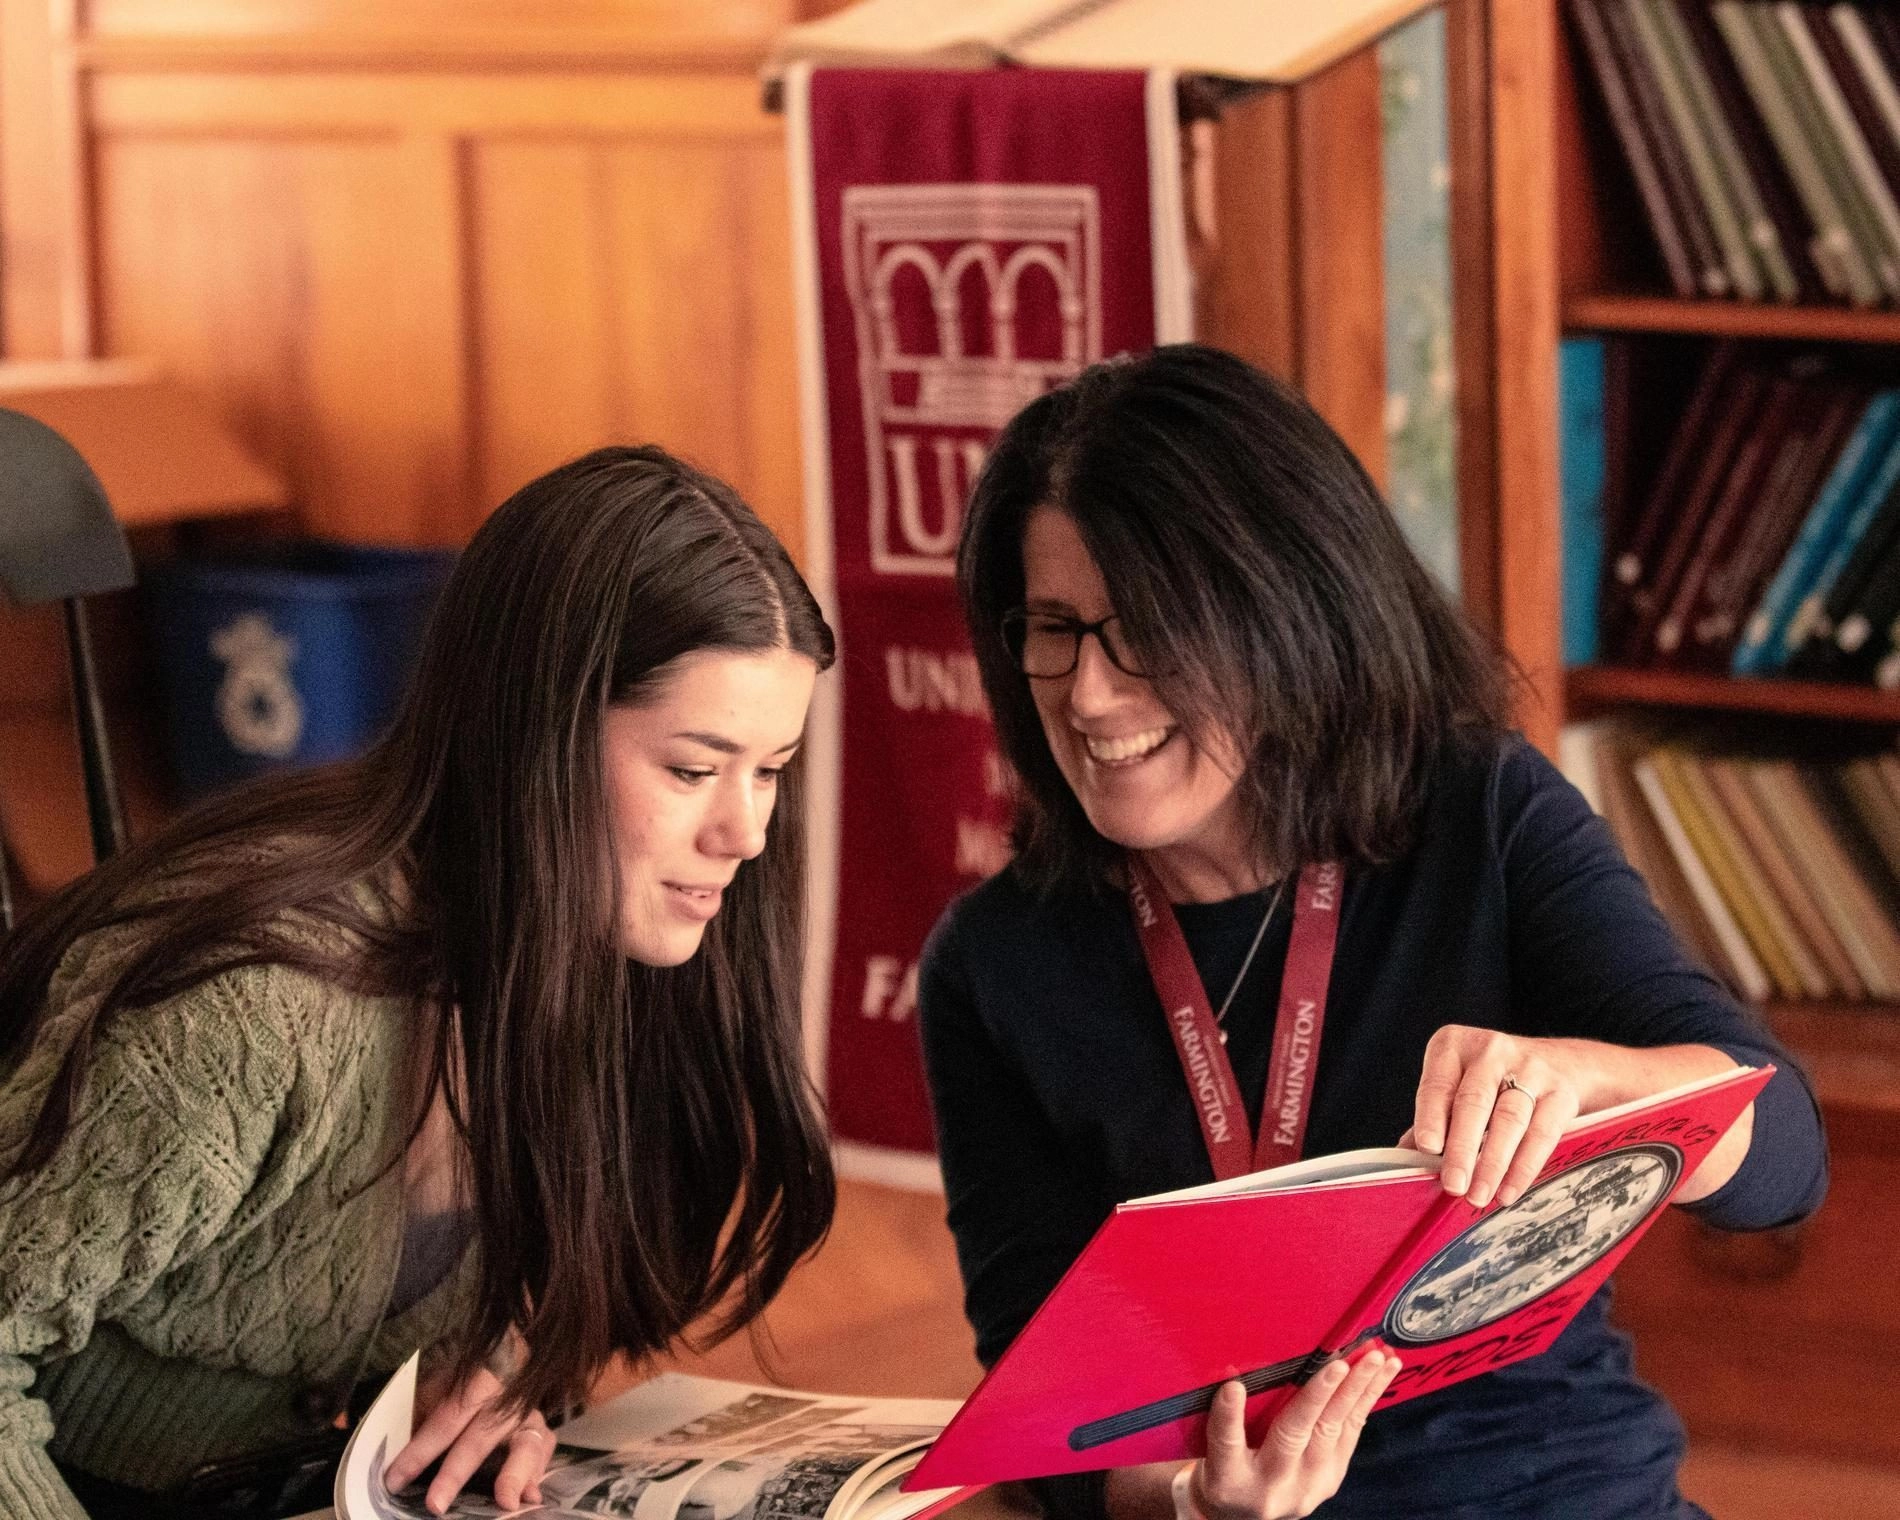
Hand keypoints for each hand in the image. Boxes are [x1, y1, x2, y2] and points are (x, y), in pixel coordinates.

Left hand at [383, 1364, 553, 1513]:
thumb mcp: (434, 1387)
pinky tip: (530, 1496)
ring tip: (506, 1502)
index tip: (395, 1479)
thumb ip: (416, 1412)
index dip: (421, 1449)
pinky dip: (537, 1475)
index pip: (446, 1417)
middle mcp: (506, 1397)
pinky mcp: (541, 1433)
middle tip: (436, 1505)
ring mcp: (529, 1415)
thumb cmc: (459, 1383)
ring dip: (514, 1475)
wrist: (502, 1364)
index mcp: (477, 1378)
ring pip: (526, 1444)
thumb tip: (372, 1441)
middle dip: (456, 1472)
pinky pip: (544, 1453)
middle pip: (481, 1437)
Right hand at [1185, 1348, 1399, 1519]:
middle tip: (1338, 1364)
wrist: (1246, 1516)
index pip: (1227, 1445)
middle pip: (1292, 1437)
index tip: (1233, 1386)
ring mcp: (1307, 1487)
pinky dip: (1364, 1401)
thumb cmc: (1224, 1470)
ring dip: (1356, 1392)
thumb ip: (1221, 1420)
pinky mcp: (1330, 1480)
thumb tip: (1229, 1373)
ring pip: (1332, 1432)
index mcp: (1228, 1478)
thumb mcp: (1210, 1450)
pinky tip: (1379, 1376)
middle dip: (1317, 1397)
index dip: (1229, 1417)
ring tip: (1376, 1359)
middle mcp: (1271, 1486)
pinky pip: (1349, 1435)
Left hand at [1404, 1026, 1584, 1208]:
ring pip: (1508, 1120)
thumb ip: (1433, 1120)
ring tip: (1478, 1196)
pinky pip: (1540, 1134)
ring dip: (1492, 1164)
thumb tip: (1404, 1162)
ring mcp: (1530, 1068)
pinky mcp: (1560, 1092)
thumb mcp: (1457, 1086)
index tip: (1427, 1148)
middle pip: (1474, 1103)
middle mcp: (1491, 1051)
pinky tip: (1508, 1191)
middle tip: (1453, 1185)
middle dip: (1461, 1148)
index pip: (1438, 1085)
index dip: (1431, 1117)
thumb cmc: (1492, 1083)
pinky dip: (1523, 1168)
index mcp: (1453, 1046)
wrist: (1561, 1063)